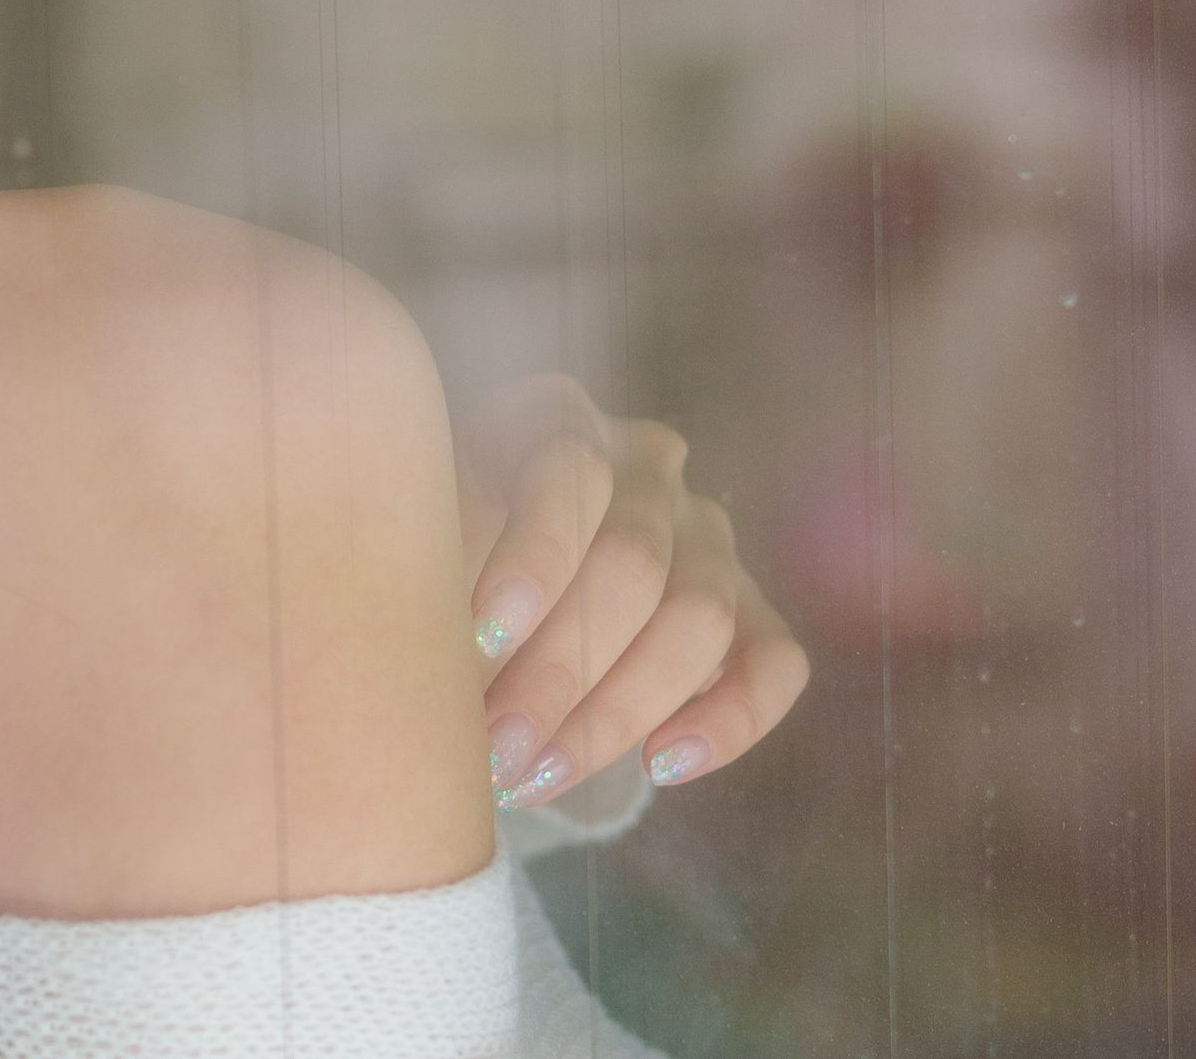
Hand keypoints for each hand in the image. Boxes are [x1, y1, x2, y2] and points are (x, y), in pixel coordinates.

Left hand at [455, 374, 808, 807]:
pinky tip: (661, 767)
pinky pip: (774, 661)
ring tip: (537, 776)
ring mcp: (706, 534)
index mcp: (562, 419)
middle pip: (634, 563)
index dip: (535, 558)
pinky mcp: (748, 605)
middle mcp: (646, 466)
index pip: (572, 472)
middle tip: (496, 748)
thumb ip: (429, 556)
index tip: (481, 640)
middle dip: (560, 670)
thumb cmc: (437, 539)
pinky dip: (730, 719)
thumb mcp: (422, 520)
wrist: (482, 570)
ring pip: (701, 618)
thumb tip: (428, 646)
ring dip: (618, 711)